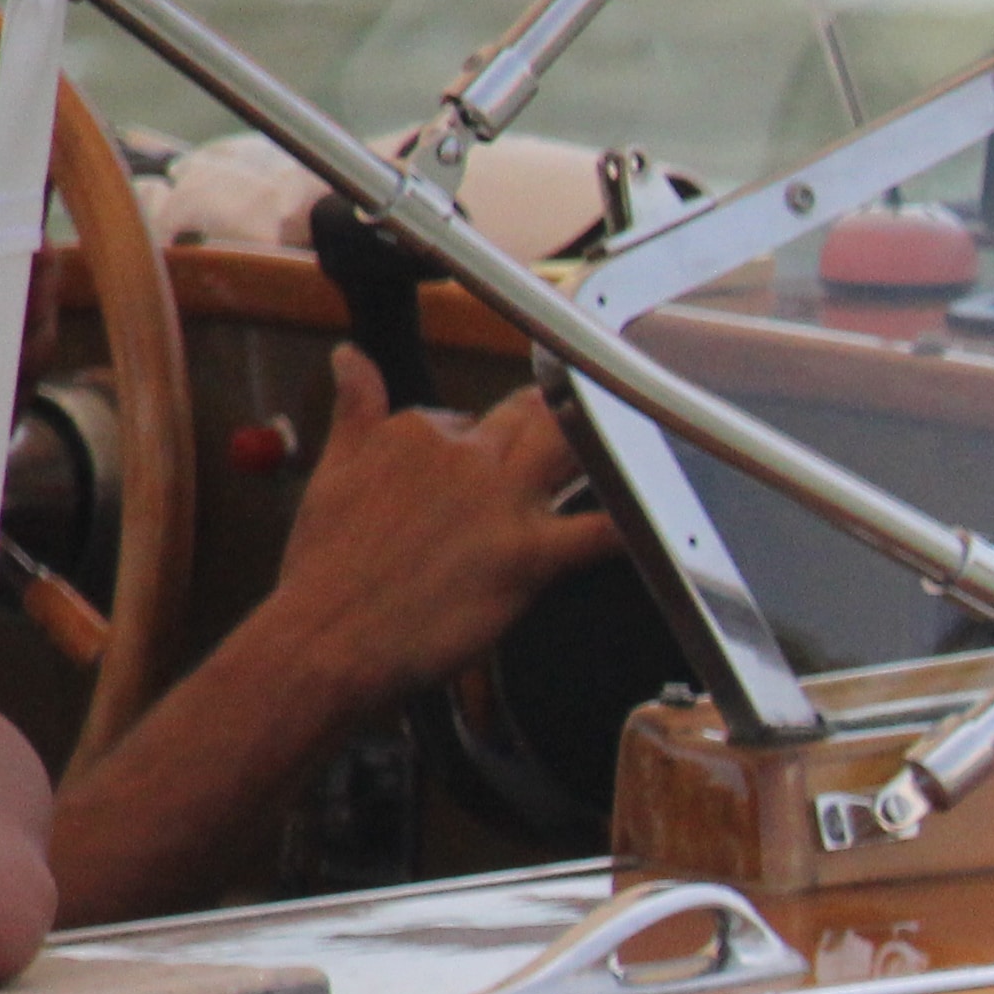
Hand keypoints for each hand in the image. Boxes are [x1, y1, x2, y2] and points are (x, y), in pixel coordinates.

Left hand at [0, 245, 47, 564]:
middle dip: (31, 337)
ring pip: (20, 339)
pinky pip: (4, 374)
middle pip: (22, 292)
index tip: (30, 320)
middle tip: (4, 376)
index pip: (5, 236)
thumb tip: (30, 235)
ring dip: (20, 377)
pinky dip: (5, 400)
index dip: (35, 272)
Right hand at [258, 341, 622, 714]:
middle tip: (575, 420)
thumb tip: (350, 356)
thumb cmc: (326, 569)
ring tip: (625, 436)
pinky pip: (597, 532)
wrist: (327, 636)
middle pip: (532, 418)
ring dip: (598, 441)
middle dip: (554, 418)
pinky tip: (667, 519)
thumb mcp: (333, 469)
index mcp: (418, 430)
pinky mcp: (528, 555)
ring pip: (569, 449)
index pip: (466, 418)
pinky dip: (632, 524)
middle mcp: (464, 454)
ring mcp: (500, 502)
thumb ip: (356, 408)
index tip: (477, 467)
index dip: (478, 443)